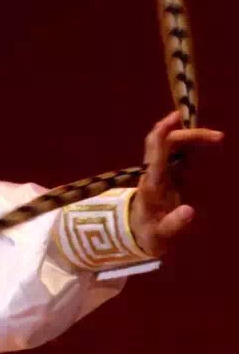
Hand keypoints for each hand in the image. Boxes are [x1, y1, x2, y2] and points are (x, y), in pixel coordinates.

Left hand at [130, 110, 223, 256]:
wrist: (135, 234)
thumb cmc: (148, 234)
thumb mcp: (159, 235)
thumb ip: (173, 224)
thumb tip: (190, 211)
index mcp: (151, 183)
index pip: (155, 152)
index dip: (163, 131)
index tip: (178, 117)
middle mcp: (152, 172)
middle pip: (165, 142)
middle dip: (189, 134)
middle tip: (219, 136)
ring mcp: (157, 171)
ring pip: (169, 145)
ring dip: (190, 137)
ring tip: (216, 137)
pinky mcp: (164, 174)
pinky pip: (175, 153)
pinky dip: (189, 146)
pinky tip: (203, 142)